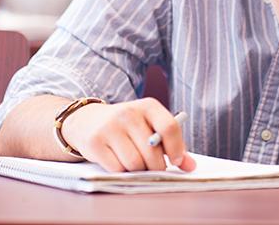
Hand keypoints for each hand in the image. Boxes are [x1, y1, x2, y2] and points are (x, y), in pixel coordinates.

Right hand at [62, 98, 196, 172]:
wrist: (87, 120)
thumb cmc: (127, 127)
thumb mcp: (149, 127)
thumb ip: (171, 144)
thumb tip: (190, 165)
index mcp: (148, 106)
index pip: (169, 127)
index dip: (176, 149)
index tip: (176, 161)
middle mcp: (128, 113)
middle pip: (152, 152)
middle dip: (155, 167)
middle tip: (152, 167)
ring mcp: (110, 127)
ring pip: (135, 164)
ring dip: (138, 171)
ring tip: (134, 163)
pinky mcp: (95, 142)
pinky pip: (117, 169)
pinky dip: (121, 172)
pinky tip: (118, 162)